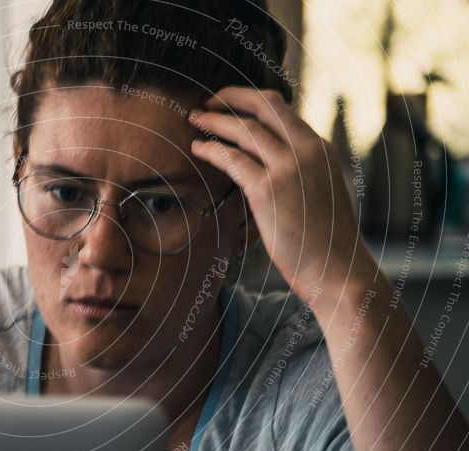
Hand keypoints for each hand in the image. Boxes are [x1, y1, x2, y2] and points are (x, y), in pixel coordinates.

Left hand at [188, 86, 375, 302]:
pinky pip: (232, 160)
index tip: (230, 103)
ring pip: (245, 129)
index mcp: (321, 149)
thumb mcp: (321, 195)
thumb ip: (302, 174)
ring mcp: (289, 168)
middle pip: (264, 106)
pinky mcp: (269, 190)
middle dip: (231, 97)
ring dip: (214, 121)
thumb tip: (274, 169)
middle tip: (206, 100)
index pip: (283, 109)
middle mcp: (308, 151)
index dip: (251, 101)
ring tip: (194, 119)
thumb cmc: (327, 243)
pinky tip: (197, 149)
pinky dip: (211, 150)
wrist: (339, 271)